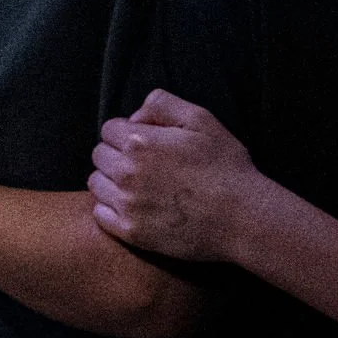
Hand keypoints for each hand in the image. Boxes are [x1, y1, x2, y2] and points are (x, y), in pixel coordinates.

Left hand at [89, 89, 266, 261]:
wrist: (242, 217)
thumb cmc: (225, 165)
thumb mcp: (201, 118)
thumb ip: (161, 104)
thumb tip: (134, 117)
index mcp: (140, 141)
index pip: (109, 129)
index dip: (127, 132)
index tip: (146, 142)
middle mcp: (127, 172)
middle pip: (99, 155)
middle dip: (116, 154)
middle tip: (145, 164)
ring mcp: (127, 205)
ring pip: (96, 184)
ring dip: (111, 180)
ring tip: (139, 185)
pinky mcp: (131, 232)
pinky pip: (100, 214)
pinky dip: (111, 208)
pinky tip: (135, 205)